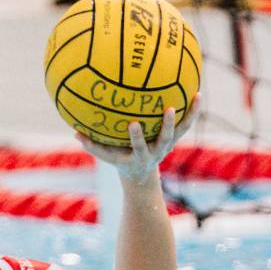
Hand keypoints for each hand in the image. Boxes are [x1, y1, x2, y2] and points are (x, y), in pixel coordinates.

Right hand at [76, 100, 193, 184]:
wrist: (141, 175)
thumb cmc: (120, 160)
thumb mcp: (106, 156)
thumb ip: (92, 145)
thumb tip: (73, 132)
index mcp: (140, 156)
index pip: (137, 147)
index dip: (137, 137)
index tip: (133, 124)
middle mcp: (156, 151)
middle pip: (163, 139)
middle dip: (166, 125)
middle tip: (168, 109)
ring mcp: (167, 145)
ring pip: (179, 131)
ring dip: (187, 115)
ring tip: (193, 96)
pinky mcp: (174, 139)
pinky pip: (185, 124)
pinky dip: (192, 110)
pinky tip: (197, 93)